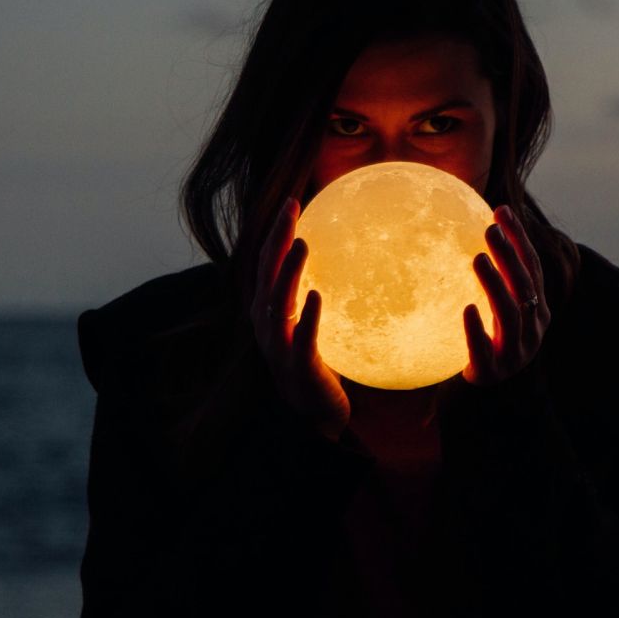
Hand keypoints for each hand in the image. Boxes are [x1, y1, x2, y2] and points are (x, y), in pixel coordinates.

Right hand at [250, 197, 349, 440]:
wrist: (316, 416)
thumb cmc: (318, 365)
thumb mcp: (315, 325)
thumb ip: (319, 295)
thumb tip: (351, 257)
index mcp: (271, 313)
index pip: (269, 264)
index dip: (276, 233)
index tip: (292, 201)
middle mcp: (268, 326)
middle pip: (267, 275)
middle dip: (277, 240)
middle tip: (291, 209)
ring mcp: (280, 348)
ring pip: (278, 304)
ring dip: (289, 273)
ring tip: (303, 245)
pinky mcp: (298, 369)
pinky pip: (302, 340)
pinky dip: (307, 317)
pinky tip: (318, 295)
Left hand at [462, 205, 550, 384]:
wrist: (489, 396)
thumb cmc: (490, 344)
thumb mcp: (497, 312)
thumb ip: (493, 282)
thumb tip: (466, 232)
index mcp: (537, 311)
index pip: (531, 267)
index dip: (519, 238)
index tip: (501, 210)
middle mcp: (532, 329)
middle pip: (524, 286)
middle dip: (509, 254)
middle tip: (489, 229)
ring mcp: (514, 352)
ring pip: (510, 314)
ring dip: (494, 284)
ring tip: (477, 259)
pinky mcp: (492, 372)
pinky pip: (484, 349)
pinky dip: (477, 329)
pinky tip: (466, 309)